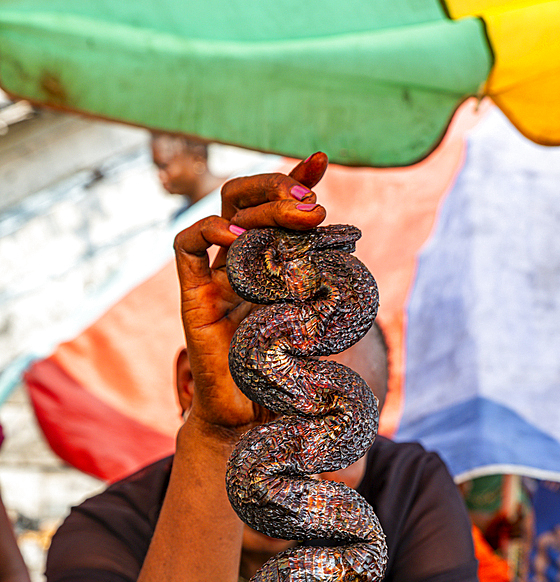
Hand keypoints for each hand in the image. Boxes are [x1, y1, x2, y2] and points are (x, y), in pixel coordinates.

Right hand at [173, 152, 327, 433]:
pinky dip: (209, 230)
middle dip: (280, 189)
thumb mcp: (314, 319)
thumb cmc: (285, 375)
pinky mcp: (192, 297)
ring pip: (225, 212)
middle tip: (314, 206)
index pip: (274, 206)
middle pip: (245, 198)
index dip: (294, 177)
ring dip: (261, 203)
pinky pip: (187, 247)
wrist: (250, 419)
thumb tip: (349, 242)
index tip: (321, 160)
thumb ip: (323, 283)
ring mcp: (213, 276)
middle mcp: (237, 262)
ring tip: (297, 214)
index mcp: (266, 263)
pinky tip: (237, 236)